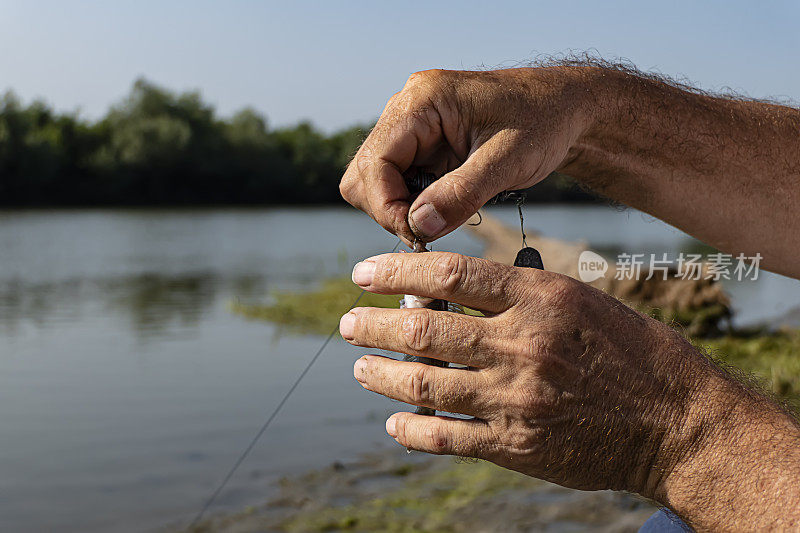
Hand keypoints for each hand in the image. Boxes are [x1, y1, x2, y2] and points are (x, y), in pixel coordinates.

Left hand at [338, 251, 717, 497]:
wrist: (675, 422)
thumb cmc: (629, 351)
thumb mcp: (578, 301)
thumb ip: (515, 295)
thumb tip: (447, 290)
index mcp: (541, 298)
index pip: (451, 275)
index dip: (398, 270)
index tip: (365, 272)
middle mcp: (523, 345)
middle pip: (425, 330)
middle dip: (373, 323)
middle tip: (348, 321)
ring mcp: (516, 398)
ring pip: (425, 384)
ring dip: (382, 374)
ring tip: (360, 366)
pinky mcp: (517, 445)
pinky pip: (448, 438)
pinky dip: (413, 430)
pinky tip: (394, 423)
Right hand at [339, 68, 595, 243]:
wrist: (565, 108)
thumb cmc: (543, 122)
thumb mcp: (507, 161)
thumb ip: (460, 194)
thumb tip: (418, 227)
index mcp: (422, 101)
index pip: (374, 162)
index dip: (387, 206)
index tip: (418, 236)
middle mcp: (407, 109)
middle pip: (364, 173)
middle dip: (390, 209)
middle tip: (429, 231)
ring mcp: (411, 126)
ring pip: (374, 181)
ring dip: (400, 208)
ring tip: (440, 218)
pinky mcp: (421, 144)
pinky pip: (397, 181)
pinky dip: (412, 203)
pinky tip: (443, 207)